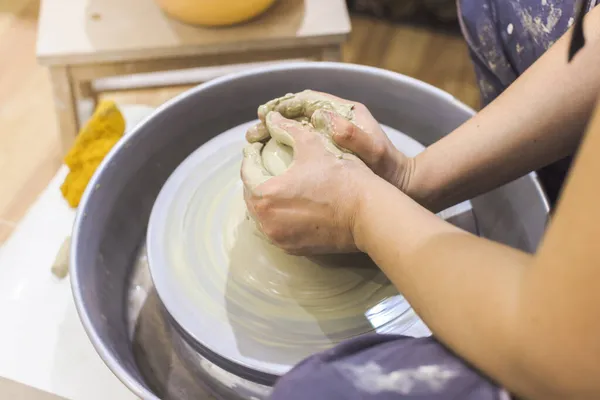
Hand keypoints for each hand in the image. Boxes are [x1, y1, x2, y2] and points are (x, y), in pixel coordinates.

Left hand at [241, 111, 375, 254]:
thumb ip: (288, 129)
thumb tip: (272, 118)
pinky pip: (278, 228)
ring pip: (263, 214)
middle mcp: (266, 222)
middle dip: (257, 177)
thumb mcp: (312, 144)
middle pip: (251, 195)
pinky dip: (280, 215)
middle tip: (267, 163)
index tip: (259, 147)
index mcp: (265, 195)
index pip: (247, 171)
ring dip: (267, 198)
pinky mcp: (294, 249)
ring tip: (279, 183)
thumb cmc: (341, 177)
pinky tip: (292, 203)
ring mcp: (280, 239)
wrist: (368, 213)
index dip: (252, 155)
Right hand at [246, 90, 412, 191]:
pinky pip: (301, 148)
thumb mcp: (374, 152)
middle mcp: (336, 121)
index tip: (266, 113)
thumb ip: (353, 135)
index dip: (285, 104)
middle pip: (298, 114)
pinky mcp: (328, 155)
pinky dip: (284, 151)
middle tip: (254, 131)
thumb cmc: (389, 169)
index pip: (310, 101)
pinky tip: (270, 163)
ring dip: (274, 135)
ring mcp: (331, 138)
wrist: (403, 186)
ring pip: (296, 131)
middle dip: (273, 120)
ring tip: (254, 144)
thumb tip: (325, 118)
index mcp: (346, 113)